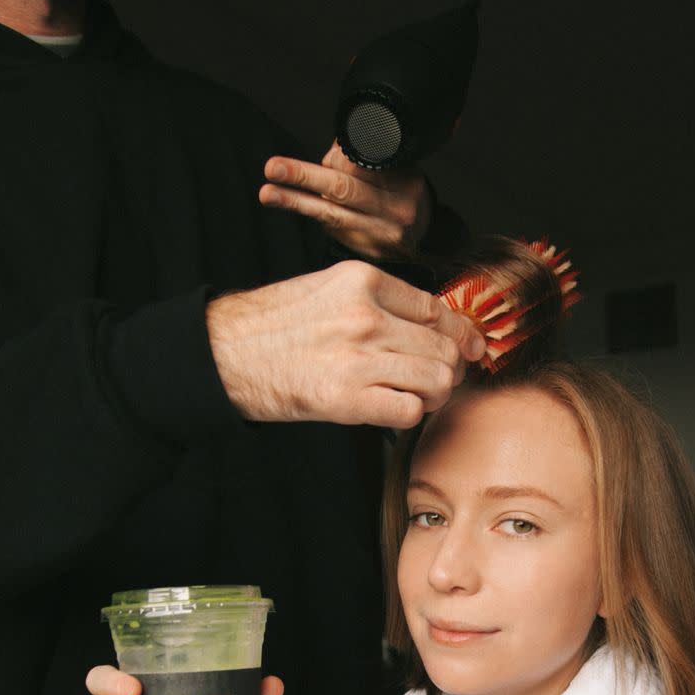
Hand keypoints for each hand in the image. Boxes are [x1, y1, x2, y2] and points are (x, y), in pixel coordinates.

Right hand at [206, 260, 484, 429]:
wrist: (224, 354)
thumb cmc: (274, 325)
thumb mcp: (327, 289)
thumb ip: (379, 300)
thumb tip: (434, 322)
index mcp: (362, 280)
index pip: (436, 309)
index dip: (460, 334)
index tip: (470, 348)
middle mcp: (365, 315)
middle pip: (443, 347)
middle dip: (449, 369)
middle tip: (437, 381)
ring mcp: (357, 357)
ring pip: (436, 379)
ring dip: (433, 394)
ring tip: (415, 396)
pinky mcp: (346, 398)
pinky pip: (410, 410)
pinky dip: (409, 414)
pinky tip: (392, 409)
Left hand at [259, 143, 431, 258]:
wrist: (426, 236)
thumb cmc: (405, 193)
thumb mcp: (401, 168)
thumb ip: (369, 157)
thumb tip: (333, 149)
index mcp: (406, 185)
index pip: (363, 167)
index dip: (334, 159)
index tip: (319, 154)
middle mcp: (394, 213)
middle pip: (344, 190)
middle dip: (305, 176)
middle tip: (274, 168)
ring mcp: (378, 236)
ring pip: (331, 213)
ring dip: (295, 201)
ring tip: (267, 193)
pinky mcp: (364, 252)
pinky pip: (331, 227)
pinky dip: (311, 210)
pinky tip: (290, 200)